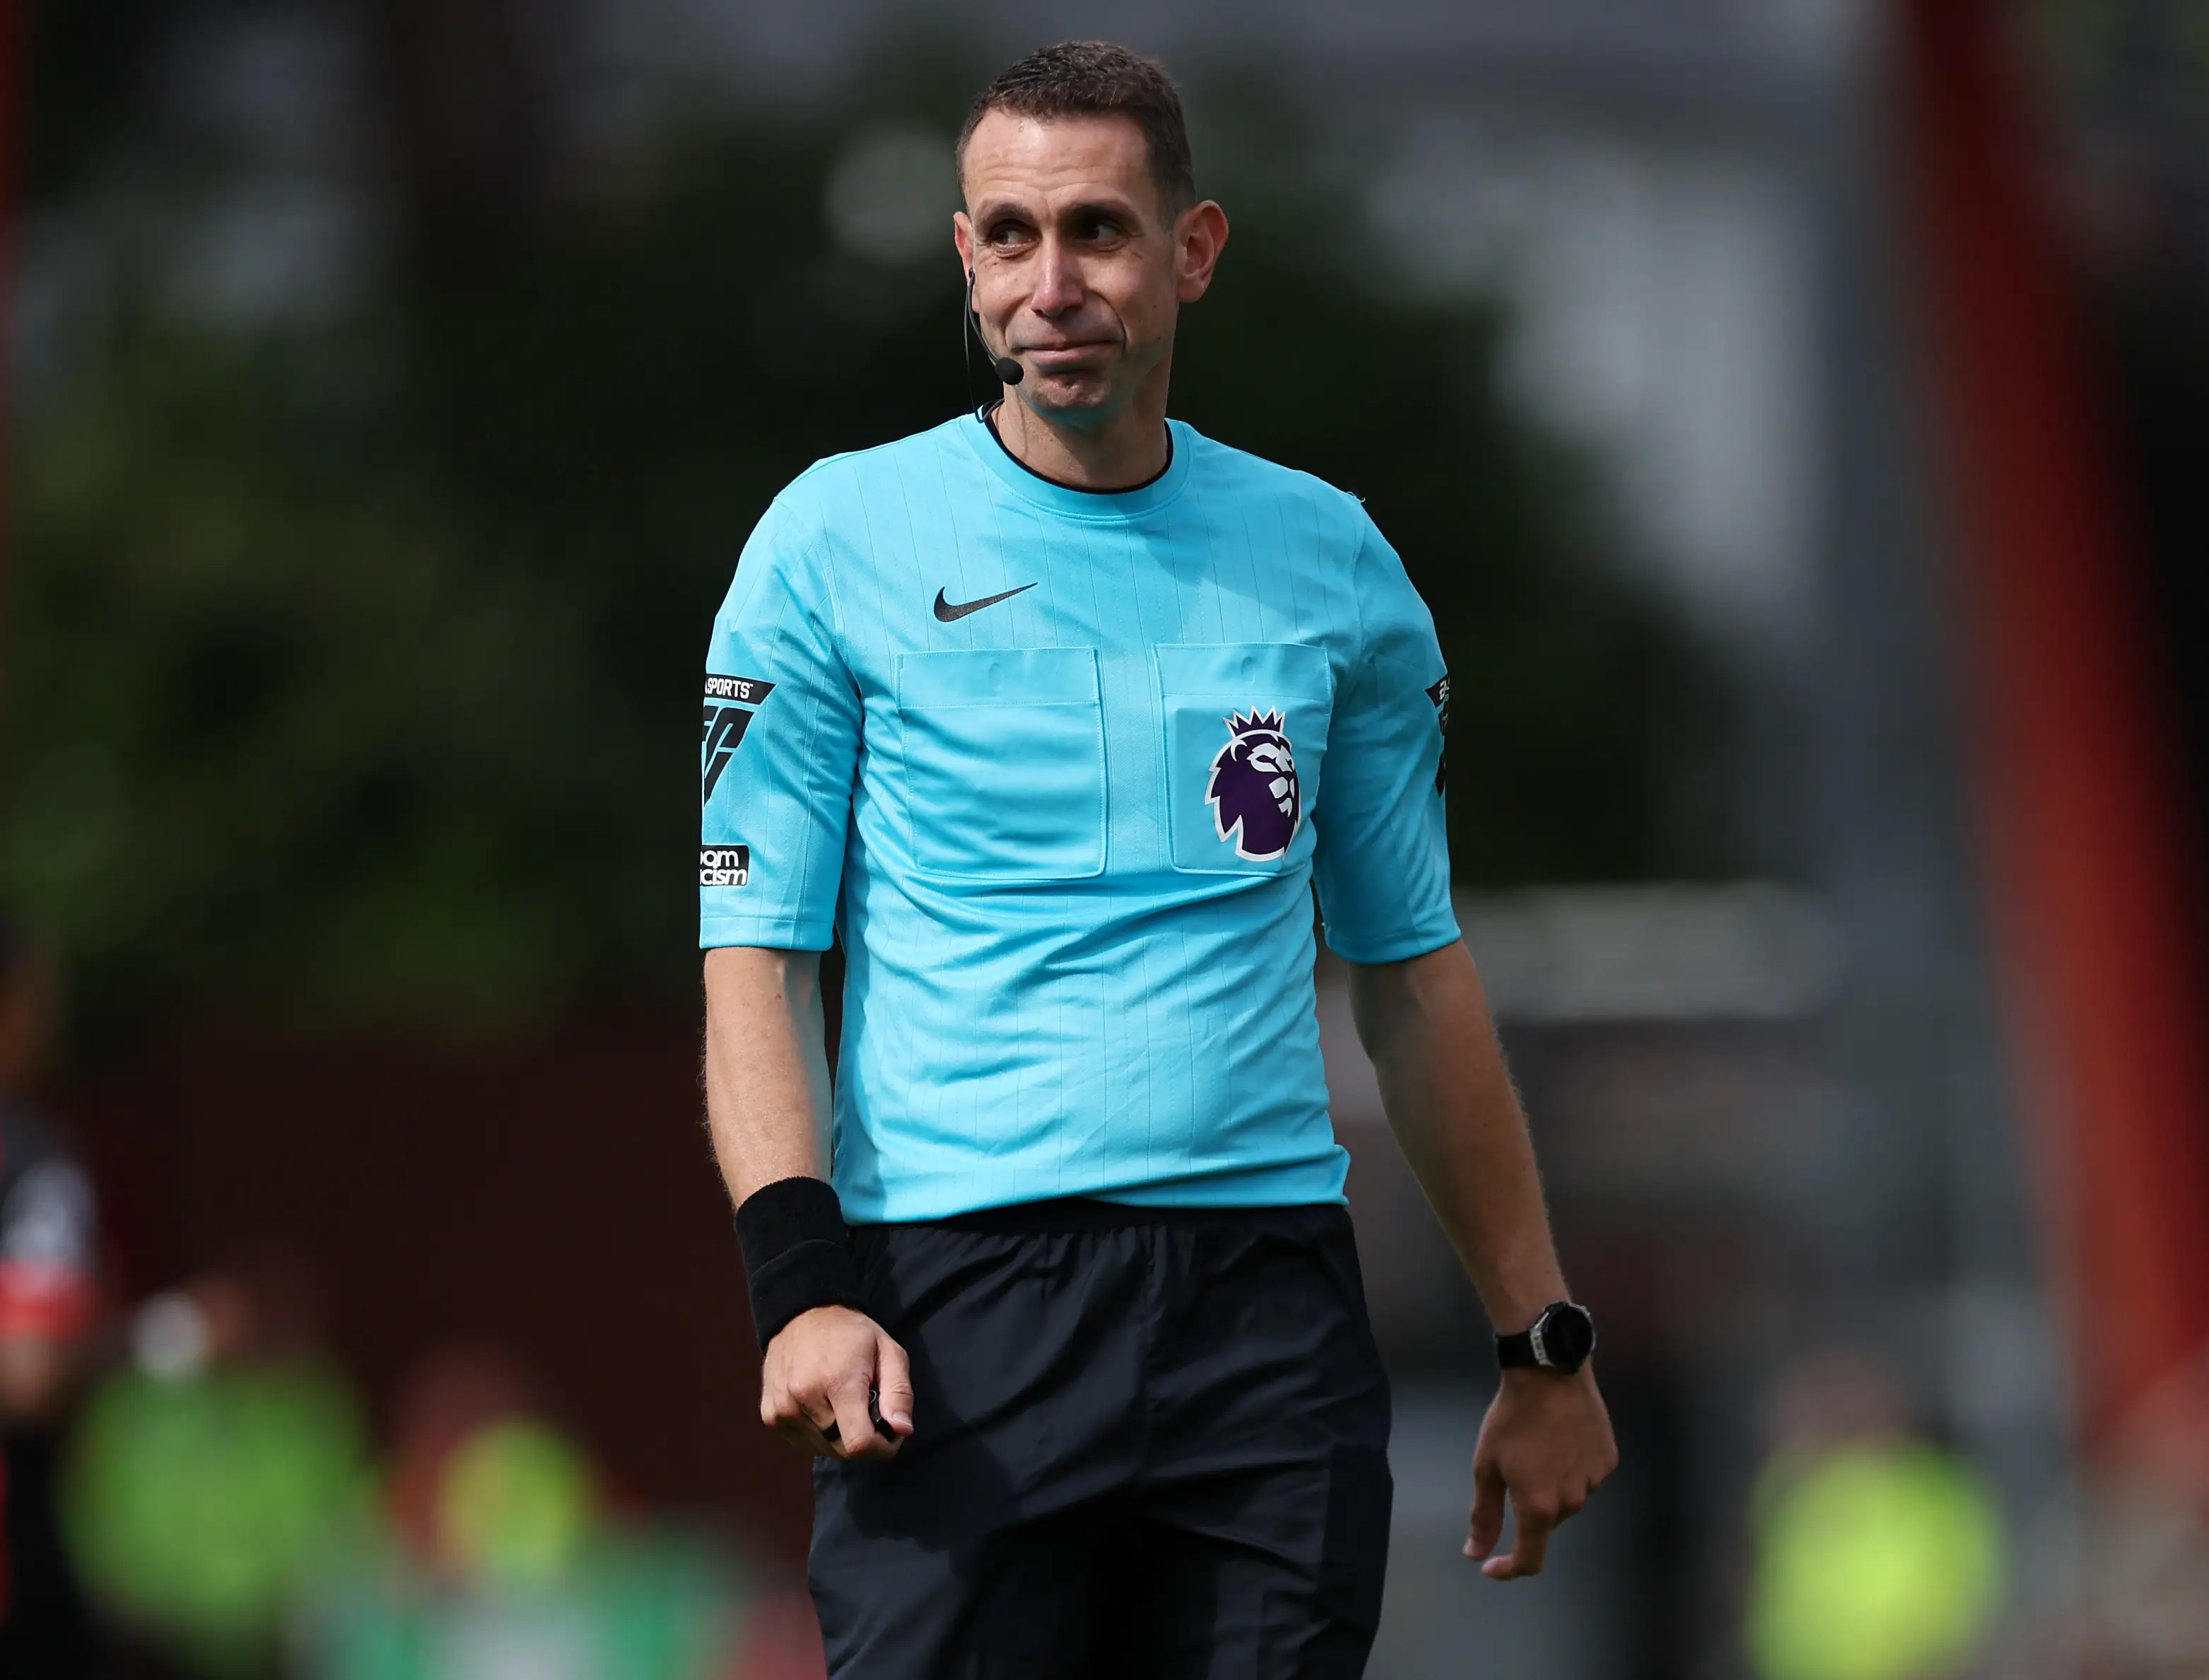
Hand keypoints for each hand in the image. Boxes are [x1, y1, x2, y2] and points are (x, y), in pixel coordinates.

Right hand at [760, 1304, 915, 1460]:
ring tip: (842, 1403)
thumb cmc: (852, 1335)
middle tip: (868, 1410)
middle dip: (863, 1438)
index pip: (858, 1443)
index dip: (881, 1446)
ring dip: (840, 1436)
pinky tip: (823, 1406)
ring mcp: (782, 1408)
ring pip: (824, 1449)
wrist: (803, 1316)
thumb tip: (902, 1429)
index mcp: (837, 1381)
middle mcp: (804, 1397)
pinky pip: (805, 1444)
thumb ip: (899, 1391)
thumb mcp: (888, 1351)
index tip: (890, 1432)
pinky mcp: (770, 1416)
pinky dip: (820, 1435)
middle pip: (843, 1449)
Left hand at [1466, 1365, 1617, 1578]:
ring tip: (1537, 1445)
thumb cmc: (1511, 1419)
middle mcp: (1572, 1501)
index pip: (1530, 1559)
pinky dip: (1570, 1466)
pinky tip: (1559, 1437)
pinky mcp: (1608, 1460)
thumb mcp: (1486, 1467)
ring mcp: (1594, 1481)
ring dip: (1551, 1484)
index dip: (1508, 1568)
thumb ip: (1484, 1516)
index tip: (1491, 1565)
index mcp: (1539, 1507)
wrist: (1549, 1373)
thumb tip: (1475, 1554)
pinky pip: (1585, 1476)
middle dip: (1527, 1504)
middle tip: (1512, 1465)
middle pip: (1546, 1521)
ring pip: (1567, 1497)